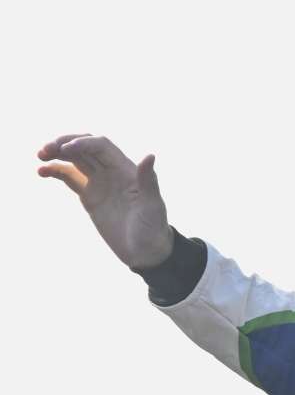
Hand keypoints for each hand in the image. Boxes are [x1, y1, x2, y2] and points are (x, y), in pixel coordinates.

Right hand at [37, 133, 172, 268]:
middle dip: (65, 143)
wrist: (146, 252)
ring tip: (40, 156)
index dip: (83, 143)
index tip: (65, 149)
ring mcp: (100, 183)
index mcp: (127, 170)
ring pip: (76, 159)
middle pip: (85, 148)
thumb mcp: (152, 206)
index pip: (101, 146)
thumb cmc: (154, 228)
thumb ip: (148, 181)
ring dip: (58, 153)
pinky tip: (42, 172)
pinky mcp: (90, 196)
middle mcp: (113, 172)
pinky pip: (70, 177)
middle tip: (45, 150)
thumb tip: (150, 155)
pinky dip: (56, 171)